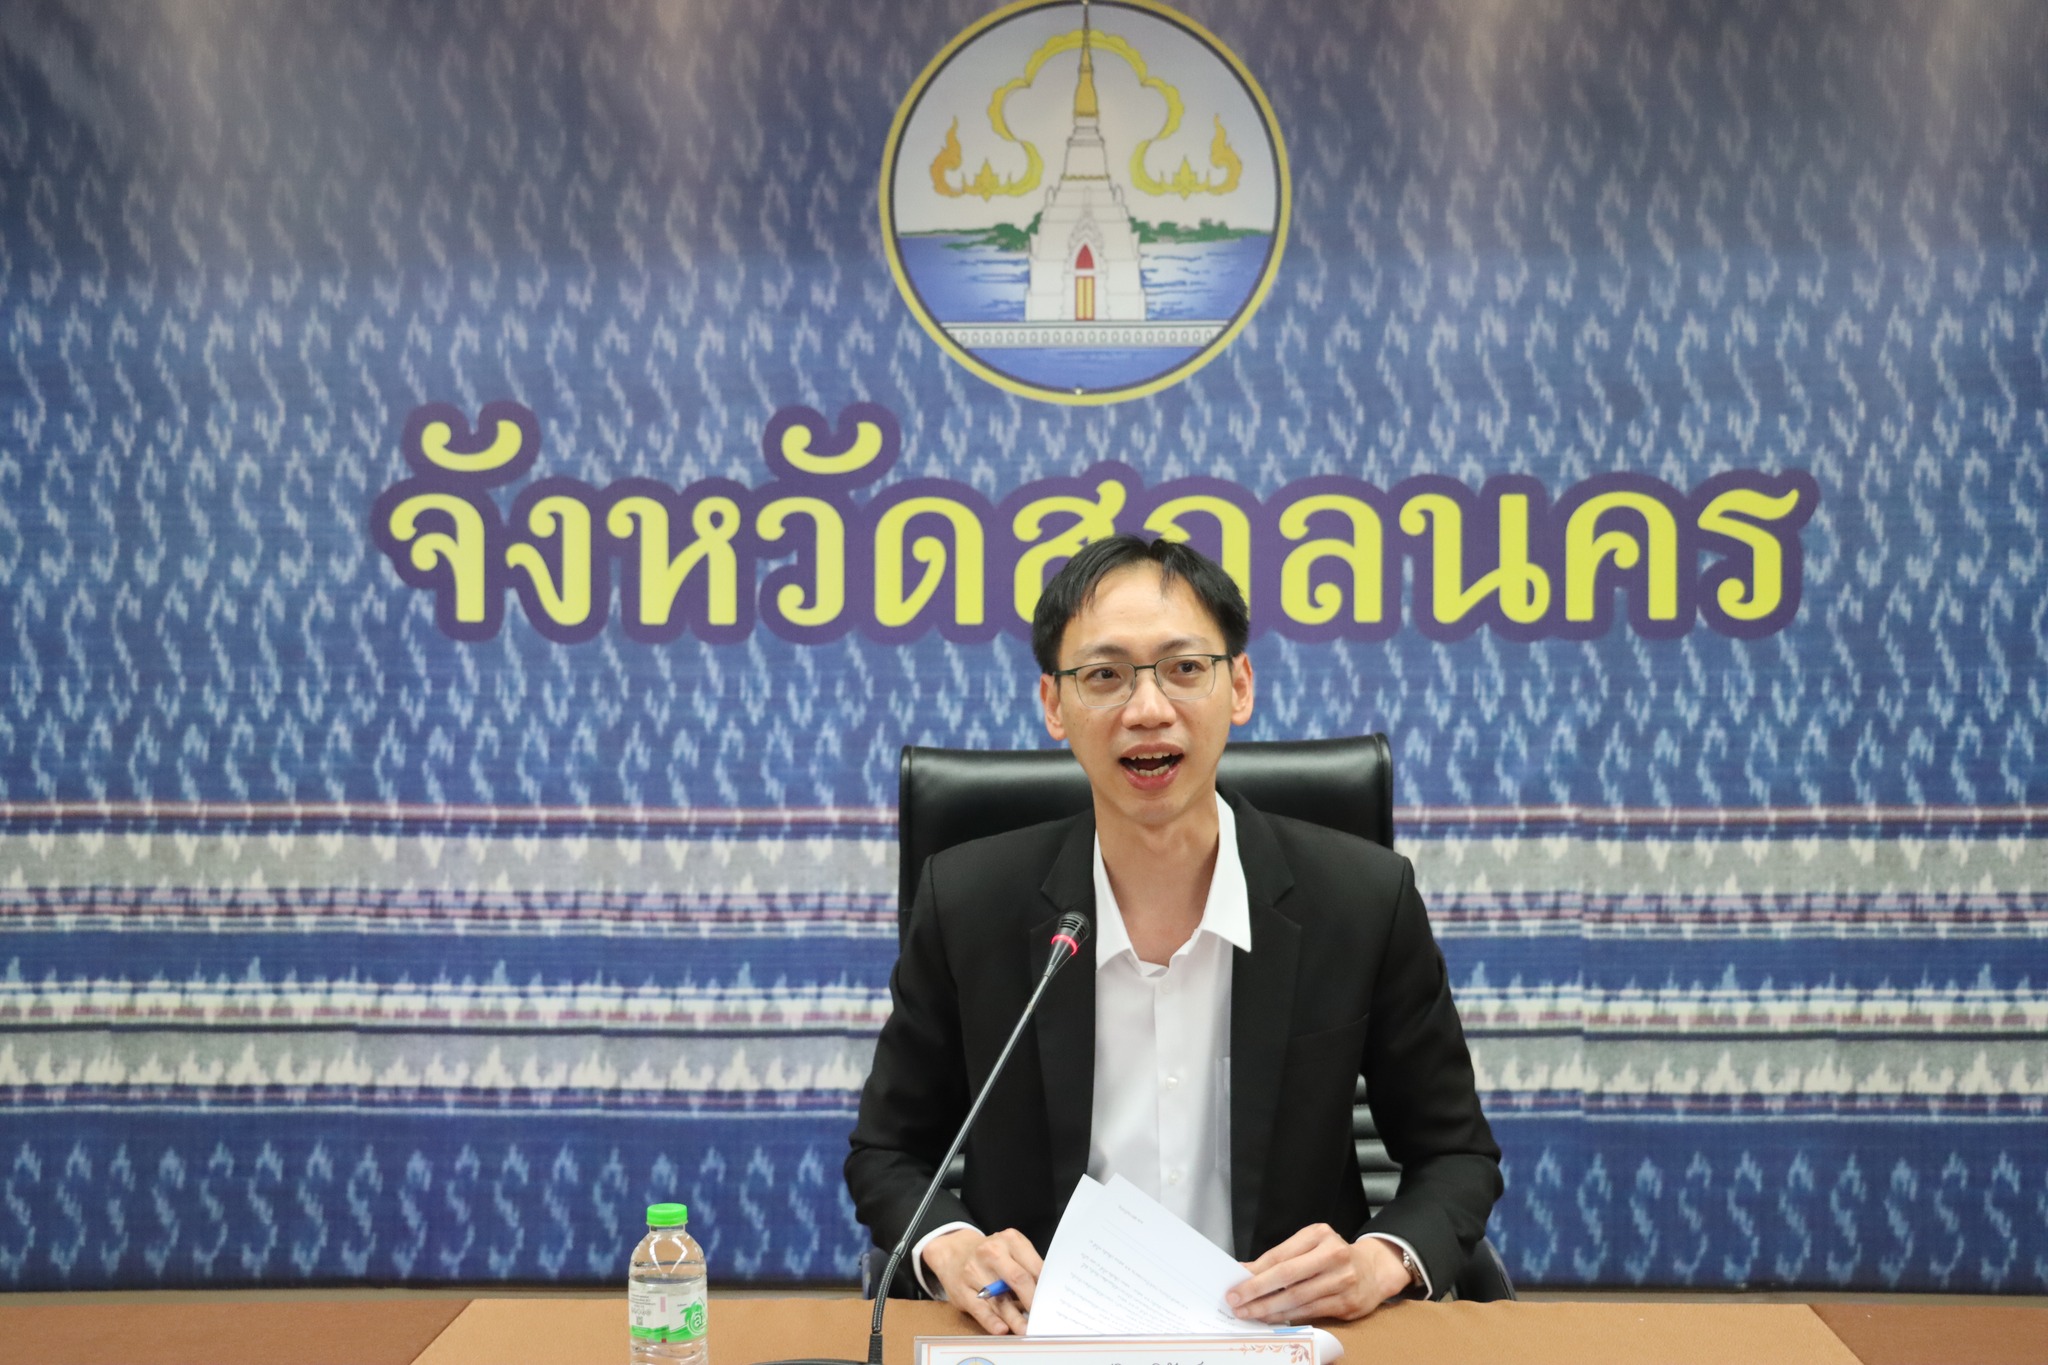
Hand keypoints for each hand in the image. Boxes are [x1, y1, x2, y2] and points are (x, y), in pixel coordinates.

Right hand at [921, 1226, 1042, 1335]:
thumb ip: (1028, 1267)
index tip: (1055, 1302)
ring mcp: (974, 1271)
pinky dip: (992, 1321)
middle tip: (1044, 1317)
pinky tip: (1002, 1329)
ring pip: (999, 1298)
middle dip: (1033, 1301)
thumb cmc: (990, 1255)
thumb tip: (1048, 1293)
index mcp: (1010, 1240)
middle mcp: (991, 1252)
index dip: (1046, 1287)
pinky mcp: (961, 1290)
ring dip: (1015, 1317)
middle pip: (1018, 1278)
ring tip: (1027, 1330)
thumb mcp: (1010, 1249)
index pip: (1034, 1265)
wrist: (953, 1251)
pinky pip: (979, 1308)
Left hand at [1225, 1226, 1413, 1322]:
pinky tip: (1272, 1318)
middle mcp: (1333, 1255)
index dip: (1256, 1271)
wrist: (1374, 1271)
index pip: (1281, 1255)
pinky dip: (1287, 1317)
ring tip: (1250, 1313)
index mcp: (1319, 1234)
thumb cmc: (1333, 1256)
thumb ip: (1282, 1256)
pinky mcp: (1346, 1302)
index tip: (1235, 1281)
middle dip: (1257, 1290)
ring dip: (1269, 1308)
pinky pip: (1309, 1312)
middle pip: (1287, 1275)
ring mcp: (1342, 1280)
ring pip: (1297, 1298)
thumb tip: (1246, 1271)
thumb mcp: (1310, 1245)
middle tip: (1236, 1300)